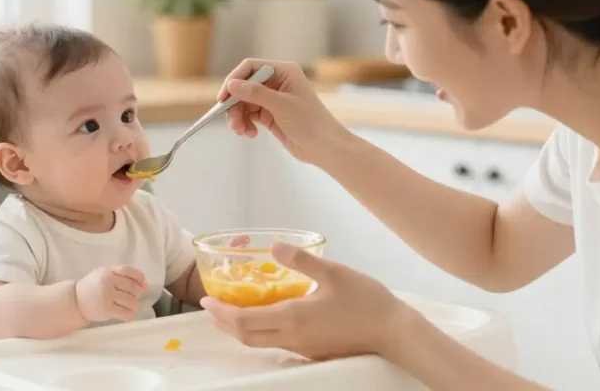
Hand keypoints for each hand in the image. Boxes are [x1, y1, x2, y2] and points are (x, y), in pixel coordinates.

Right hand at [75, 265, 146, 321]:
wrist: (74, 301)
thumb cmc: (92, 287)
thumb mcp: (104, 275)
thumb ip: (122, 276)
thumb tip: (145, 285)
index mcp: (107, 271)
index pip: (128, 271)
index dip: (139, 277)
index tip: (142, 284)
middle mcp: (107, 282)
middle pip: (132, 287)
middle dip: (138, 294)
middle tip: (134, 297)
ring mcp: (107, 296)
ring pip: (131, 301)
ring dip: (135, 305)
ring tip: (130, 306)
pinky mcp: (107, 310)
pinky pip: (126, 313)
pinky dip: (130, 314)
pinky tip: (126, 313)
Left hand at [200, 242, 410, 360]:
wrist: (393, 332)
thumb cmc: (366, 301)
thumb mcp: (334, 272)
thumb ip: (301, 260)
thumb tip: (273, 247)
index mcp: (293, 318)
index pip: (244, 320)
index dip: (221, 311)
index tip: (206, 299)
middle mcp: (293, 337)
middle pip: (245, 337)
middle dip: (223, 323)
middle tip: (211, 306)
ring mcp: (303, 347)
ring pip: (260, 343)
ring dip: (239, 329)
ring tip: (230, 310)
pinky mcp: (313, 350)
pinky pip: (276, 343)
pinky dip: (259, 331)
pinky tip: (263, 316)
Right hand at [218, 59, 349, 164]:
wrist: (325, 148)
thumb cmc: (311, 123)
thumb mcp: (282, 106)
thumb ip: (256, 94)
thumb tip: (232, 84)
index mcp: (284, 71)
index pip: (251, 67)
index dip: (234, 79)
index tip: (223, 97)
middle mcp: (277, 82)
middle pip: (244, 86)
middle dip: (235, 105)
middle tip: (233, 123)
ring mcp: (273, 99)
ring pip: (244, 103)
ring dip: (238, 117)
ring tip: (242, 132)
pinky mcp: (270, 114)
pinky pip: (249, 115)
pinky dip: (245, 124)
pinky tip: (250, 134)